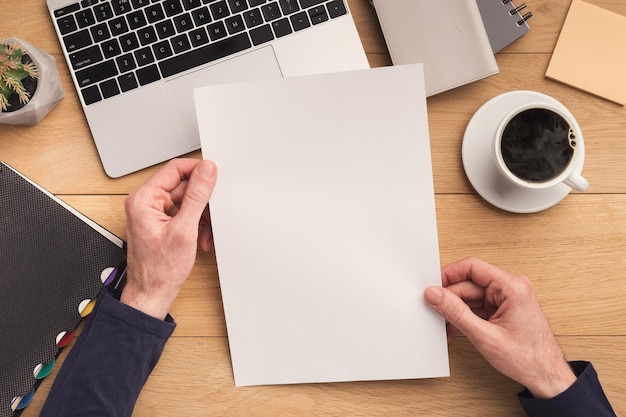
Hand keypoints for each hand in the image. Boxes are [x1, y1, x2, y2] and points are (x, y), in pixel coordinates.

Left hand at [121, 158, 216, 319]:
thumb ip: (197, 196)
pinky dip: (196, 224)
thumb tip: (206, 171)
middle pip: (183, 187)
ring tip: (204, 234)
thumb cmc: (159, 269)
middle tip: (211, 216)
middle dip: (202, 203)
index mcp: (144, 199)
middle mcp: (145, 203)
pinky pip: (184, 213)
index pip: (175, 169)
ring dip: (201, 216)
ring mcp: (153, 213)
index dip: (198, 171)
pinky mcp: (161, 223)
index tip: (215, 176)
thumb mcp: (184, 229)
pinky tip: (200, 237)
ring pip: (187, 201)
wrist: (152, 293)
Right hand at [424, 257, 575, 398]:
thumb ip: (456, 312)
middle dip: (450, 299)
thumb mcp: (485, 336)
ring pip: (471, 296)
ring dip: (456, 311)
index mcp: (512, 286)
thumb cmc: (528, 358)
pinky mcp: (503, 309)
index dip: (449, 275)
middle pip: (469, 284)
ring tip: (446, 327)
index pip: (472, 267)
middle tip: (435, 312)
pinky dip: (465, 317)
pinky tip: (456, 329)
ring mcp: (507, 299)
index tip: (433, 286)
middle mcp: (511, 288)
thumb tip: (435, 295)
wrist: (547, 377)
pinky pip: (477, 306)